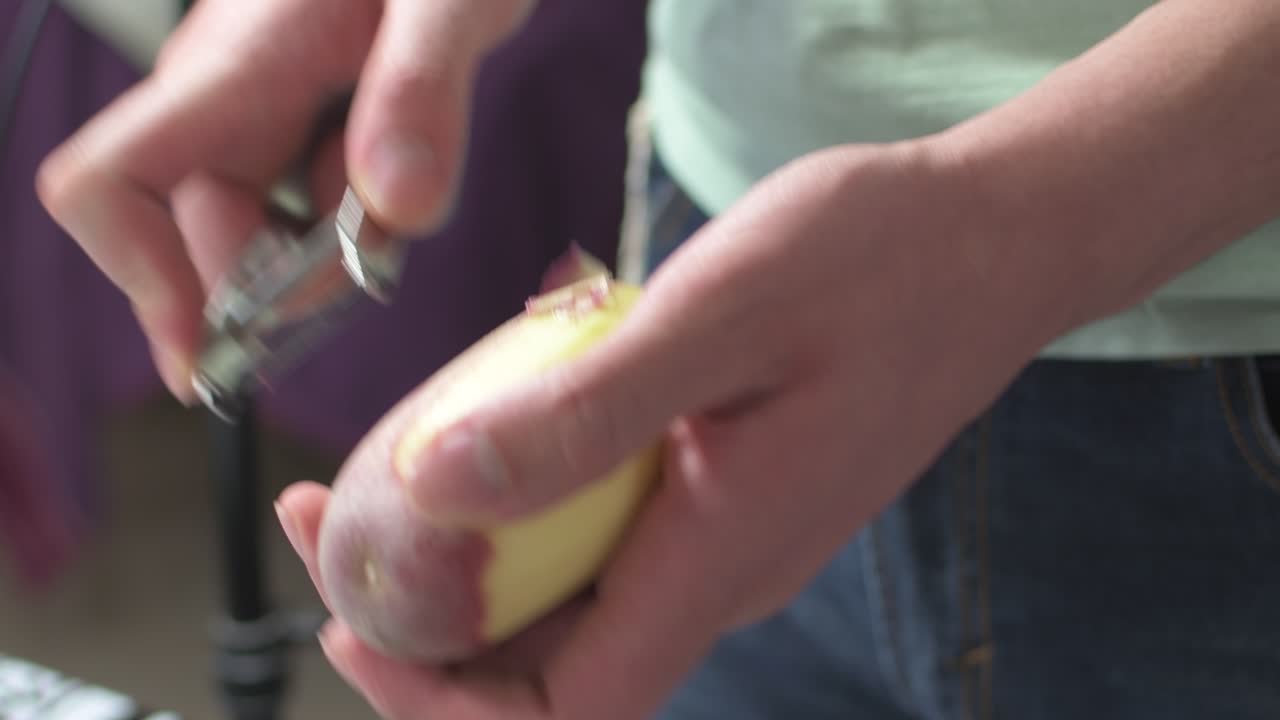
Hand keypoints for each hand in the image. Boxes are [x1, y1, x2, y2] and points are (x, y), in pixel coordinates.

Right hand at [36, 0, 532, 400]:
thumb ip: (422, 91)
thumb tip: (395, 209)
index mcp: (236, 66)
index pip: (110, 185)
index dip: (144, 282)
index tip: (215, 353)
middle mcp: (226, 99)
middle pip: (209, 242)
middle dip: (294, 284)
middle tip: (382, 262)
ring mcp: (262, 114)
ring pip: (270, 236)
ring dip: (339, 253)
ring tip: (410, 183)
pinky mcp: (303, 124)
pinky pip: (312, 210)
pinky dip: (360, 225)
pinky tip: (406, 177)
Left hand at [276, 139, 1069, 718]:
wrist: (991, 245)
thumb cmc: (881, 265)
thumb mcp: (725, 311)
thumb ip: (588, 408)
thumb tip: (437, 481)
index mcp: (720, 556)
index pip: (567, 713)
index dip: (441, 701)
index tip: (351, 623)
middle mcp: (721, 572)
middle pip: (548, 663)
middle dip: (420, 616)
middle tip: (334, 511)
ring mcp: (728, 534)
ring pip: (570, 593)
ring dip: (467, 549)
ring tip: (395, 455)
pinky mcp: (727, 489)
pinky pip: (606, 528)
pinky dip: (531, 491)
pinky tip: (507, 405)